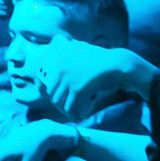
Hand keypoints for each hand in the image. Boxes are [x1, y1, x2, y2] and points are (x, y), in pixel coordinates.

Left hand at [31, 40, 154, 116]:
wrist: (116, 64)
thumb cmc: (102, 58)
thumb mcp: (82, 48)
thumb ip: (73, 47)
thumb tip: (68, 43)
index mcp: (57, 60)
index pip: (42, 79)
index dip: (45, 90)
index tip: (52, 97)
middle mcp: (59, 69)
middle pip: (51, 92)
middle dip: (57, 102)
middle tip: (64, 107)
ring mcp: (67, 79)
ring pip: (58, 101)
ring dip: (63, 110)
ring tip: (70, 113)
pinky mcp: (77, 89)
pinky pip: (70, 106)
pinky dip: (72, 114)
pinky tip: (77, 117)